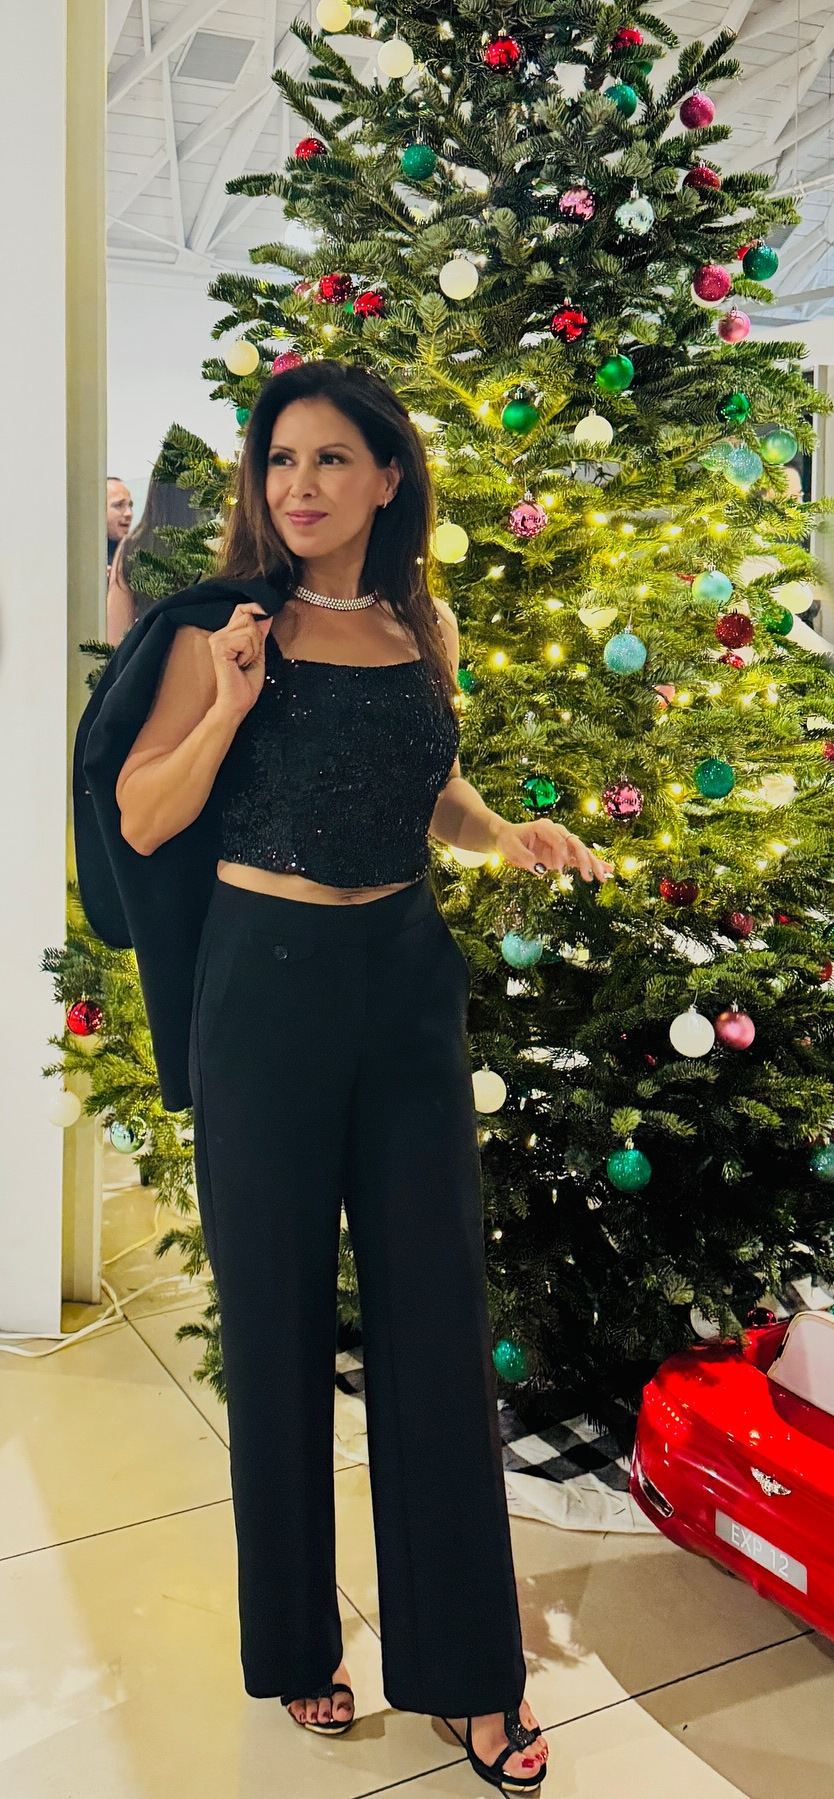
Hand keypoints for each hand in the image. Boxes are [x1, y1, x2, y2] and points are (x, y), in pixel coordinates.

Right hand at [209, 602, 273, 720]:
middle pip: (249, 618)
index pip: (241, 610)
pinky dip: (249, 654)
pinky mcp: (219, 646)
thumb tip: (266, 616)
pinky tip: (239, 665)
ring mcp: (218, 639)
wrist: (237, 702)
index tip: (266, 611)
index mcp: (227, 635)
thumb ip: (260, 635)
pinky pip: (246, 640)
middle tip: (248, 658)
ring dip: (254, 649)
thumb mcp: (258, 654)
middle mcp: (220, 635)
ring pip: (250, 629)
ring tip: (243, 663)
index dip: (254, 607)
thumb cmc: (245, 684)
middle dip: (257, 640)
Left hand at [491, 817, 613, 883]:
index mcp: (545, 827)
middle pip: (575, 844)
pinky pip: (580, 859)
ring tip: (603, 876)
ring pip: (582, 852)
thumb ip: (524, 857)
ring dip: (593, 864)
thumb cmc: (509, 841)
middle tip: (589, 876)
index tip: (558, 868)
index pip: (559, 840)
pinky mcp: (564, 854)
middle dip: (583, 860)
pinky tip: (608, 870)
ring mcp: (562, 843)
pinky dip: (593, 864)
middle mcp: (557, 833)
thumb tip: (539, 869)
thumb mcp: (510, 847)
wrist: (508, 839)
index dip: (560, 853)